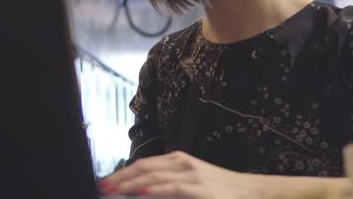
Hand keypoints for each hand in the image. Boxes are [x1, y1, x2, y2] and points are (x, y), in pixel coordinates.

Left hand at [99, 151, 255, 197]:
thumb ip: (168, 184)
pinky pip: (171, 188)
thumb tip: (143, 190)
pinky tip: (139, 191)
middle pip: (144, 167)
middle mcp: (182, 163)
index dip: (123, 172)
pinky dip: (153, 189)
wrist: (249, 192)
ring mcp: (191, 174)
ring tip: (113, 190)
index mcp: (178, 160)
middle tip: (102, 187)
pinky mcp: (199, 188)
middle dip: (121, 178)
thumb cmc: (219, 190)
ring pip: (153, 175)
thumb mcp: (191, 182)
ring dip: (130, 184)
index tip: (107, 182)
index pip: (144, 164)